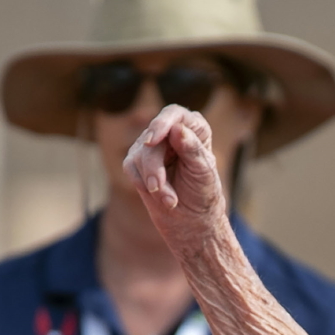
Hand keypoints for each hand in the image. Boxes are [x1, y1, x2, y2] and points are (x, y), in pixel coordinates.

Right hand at [123, 104, 226, 249]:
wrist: (192, 220)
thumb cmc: (203, 193)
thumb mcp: (203, 172)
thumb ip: (192, 150)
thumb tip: (178, 129)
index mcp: (194, 128)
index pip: (175, 114)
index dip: (162, 123)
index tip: (153, 139)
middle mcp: (171, 133)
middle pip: (153, 138)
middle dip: (155, 167)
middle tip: (159, 188)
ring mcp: (151, 146)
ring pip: (140, 154)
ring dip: (153, 181)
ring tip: (170, 201)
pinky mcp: (136, 162)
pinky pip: (131, 167)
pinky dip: (143, 184)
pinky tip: (160, 197)